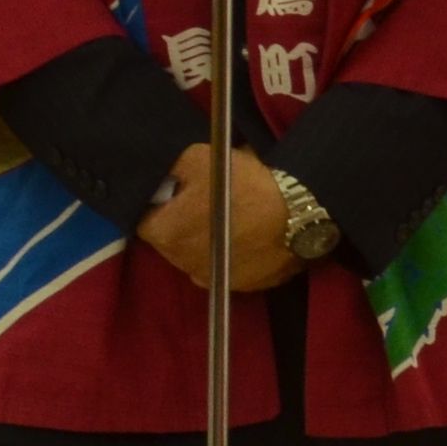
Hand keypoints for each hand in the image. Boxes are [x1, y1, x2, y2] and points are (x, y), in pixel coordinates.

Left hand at [137, 153, 304, 292]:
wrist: (301, 212)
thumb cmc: (245, 183)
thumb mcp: (198, 158)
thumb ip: (169, 169)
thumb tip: (158, 178)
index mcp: (167, 234)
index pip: (145, 221)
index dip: (160, 205)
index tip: (177, 194)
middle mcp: (183, 264)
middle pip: (170, 243)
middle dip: (180, 224)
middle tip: (204, 203)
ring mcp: (213, 279)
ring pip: (196, 258)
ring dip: (203, 243)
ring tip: (228, 221)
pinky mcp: (240, 287)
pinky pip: (223, 270)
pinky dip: (228, 257)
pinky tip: (245, 239)